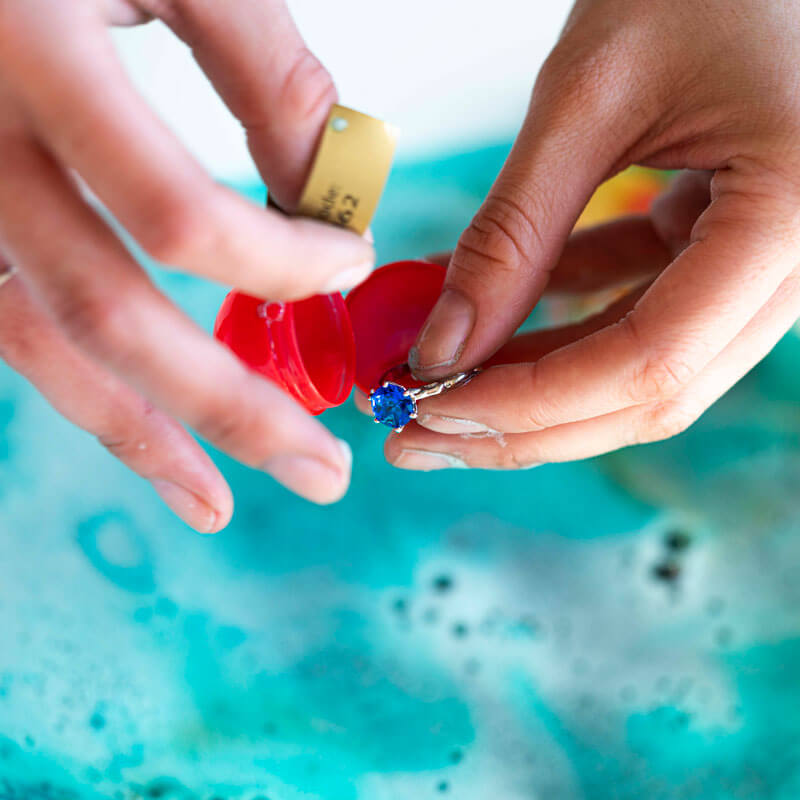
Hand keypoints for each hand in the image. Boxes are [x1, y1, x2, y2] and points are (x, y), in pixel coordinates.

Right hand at [0, 0, 374, 528]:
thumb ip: (261, 68)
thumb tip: (326, 197)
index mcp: (32, 55)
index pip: (174, 215)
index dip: (279, 262)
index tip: (351, 263)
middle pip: (108, 318)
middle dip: (228, 409)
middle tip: (322, 473)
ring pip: (40, 345)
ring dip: (140, 438)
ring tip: (220, 502)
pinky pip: (9, 320)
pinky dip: (80, 383)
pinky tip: (139, 426)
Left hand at [390, 0, 799, 471]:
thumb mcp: (590, 95)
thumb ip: (515, 230)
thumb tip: (444, 344)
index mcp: (790, 216)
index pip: (649, 361)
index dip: (531, 401)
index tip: (430, 408)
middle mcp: (794, 264)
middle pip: (644, 393)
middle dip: (522, 425)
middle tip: (412, 432)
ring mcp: (761, 266)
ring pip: (636, 371)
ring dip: (531, 390)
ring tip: (434, 393)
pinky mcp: (723, 251)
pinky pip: (636, 315)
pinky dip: (559, 331)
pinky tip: (486, 331)